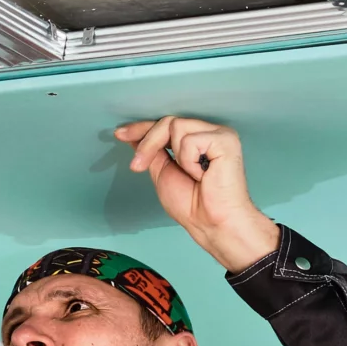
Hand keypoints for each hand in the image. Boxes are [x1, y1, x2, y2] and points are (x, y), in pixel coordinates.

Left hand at [113, 115, 282, 272]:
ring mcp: (220, 134)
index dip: (141, 128)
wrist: (211, 223)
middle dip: (147, 144)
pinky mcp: (226, 140)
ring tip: (193, 176)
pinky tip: (203, 175)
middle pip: (167, 122)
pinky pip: (190, 140)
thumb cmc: (193, 205)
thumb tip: (134, 135)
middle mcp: (209, 133)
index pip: (165, 124)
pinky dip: (189, 162)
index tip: (119, 134)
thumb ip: (152, 151)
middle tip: (138, 166)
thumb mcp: (162, 172)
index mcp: (197, 139)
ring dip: (176, 158)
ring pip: (176, 125)